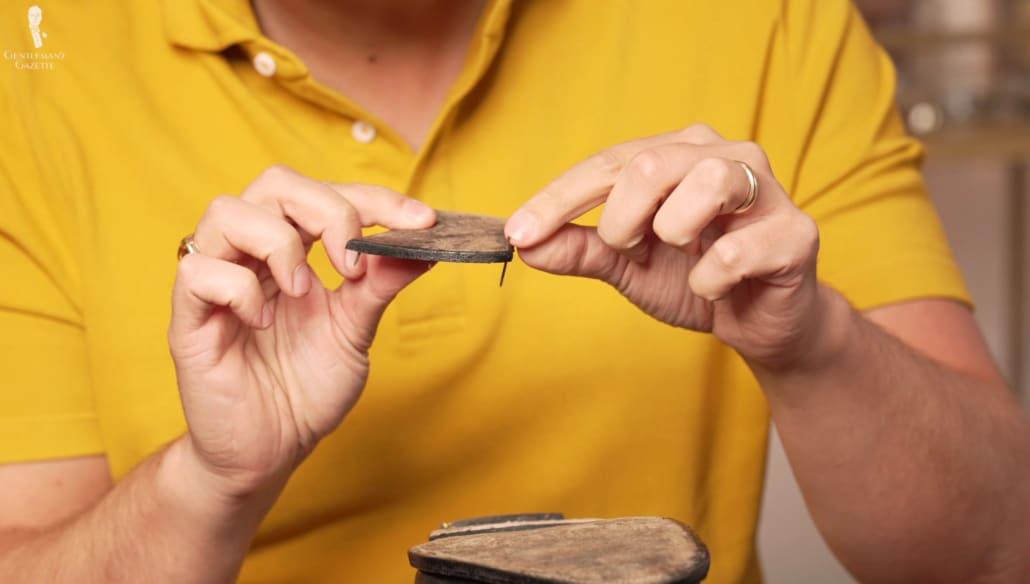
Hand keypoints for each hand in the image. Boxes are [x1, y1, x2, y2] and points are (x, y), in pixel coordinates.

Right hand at [168, 165, 435, 497]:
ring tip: (302, 292)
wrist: (270, 452)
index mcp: (293, 250)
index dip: (375, 198)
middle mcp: (252, 255)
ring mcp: (217, 282)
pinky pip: (198, 272)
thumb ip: (379, 285)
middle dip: (327, 210)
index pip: (327, 194)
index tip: (423, 221)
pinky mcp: (188, 319)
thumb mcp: (354, 332)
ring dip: (280, 244)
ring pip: (227, 212)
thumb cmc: (305, 390)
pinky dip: (239, 289)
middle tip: (353, 263)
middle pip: (275, 183)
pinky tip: (262, 323)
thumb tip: (422, 245)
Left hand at [506, 125, 823, 368]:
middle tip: (626, 250)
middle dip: (620, 219)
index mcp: (680, 153)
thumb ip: (581, 250)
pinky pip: (736, 251)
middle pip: (650, 164)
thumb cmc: (696, 280)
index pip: (609, 162)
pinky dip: (708, 280)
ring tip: (680, 255)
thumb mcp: (628, 266)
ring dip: (672, 233)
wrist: (762, 325)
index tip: (517, 233)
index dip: (559, 199)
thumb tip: (525, 244)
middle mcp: (725, 154)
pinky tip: (714, 287)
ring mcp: (766, 190)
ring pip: (706, 182)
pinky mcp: (795, 233)